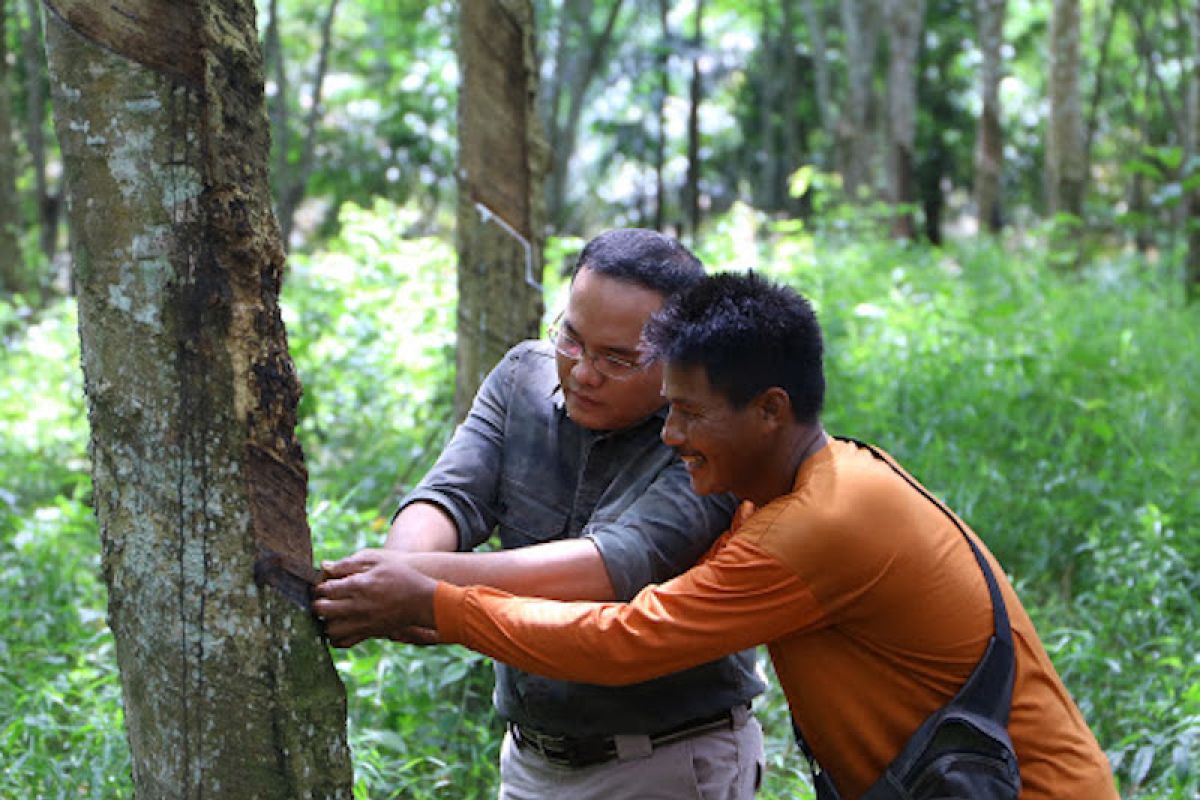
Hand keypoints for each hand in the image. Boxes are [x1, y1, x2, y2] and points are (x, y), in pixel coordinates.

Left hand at [312, 549, 439, 647]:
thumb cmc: (400, 576)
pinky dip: (335, 637)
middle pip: (321, 609)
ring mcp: (362, 622)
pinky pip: (342, 642)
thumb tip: (325, 566)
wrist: (423, 600)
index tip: (325, 583)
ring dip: (325, 620)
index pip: (324, 588)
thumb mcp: (378, 560)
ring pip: (328, 628)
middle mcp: (357, 606)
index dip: (320, 585)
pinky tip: (339, 625)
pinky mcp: (368, 633)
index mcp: (358, 585)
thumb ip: (349, 563)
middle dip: (317, 603)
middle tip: (323, 598)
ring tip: (331, 612)